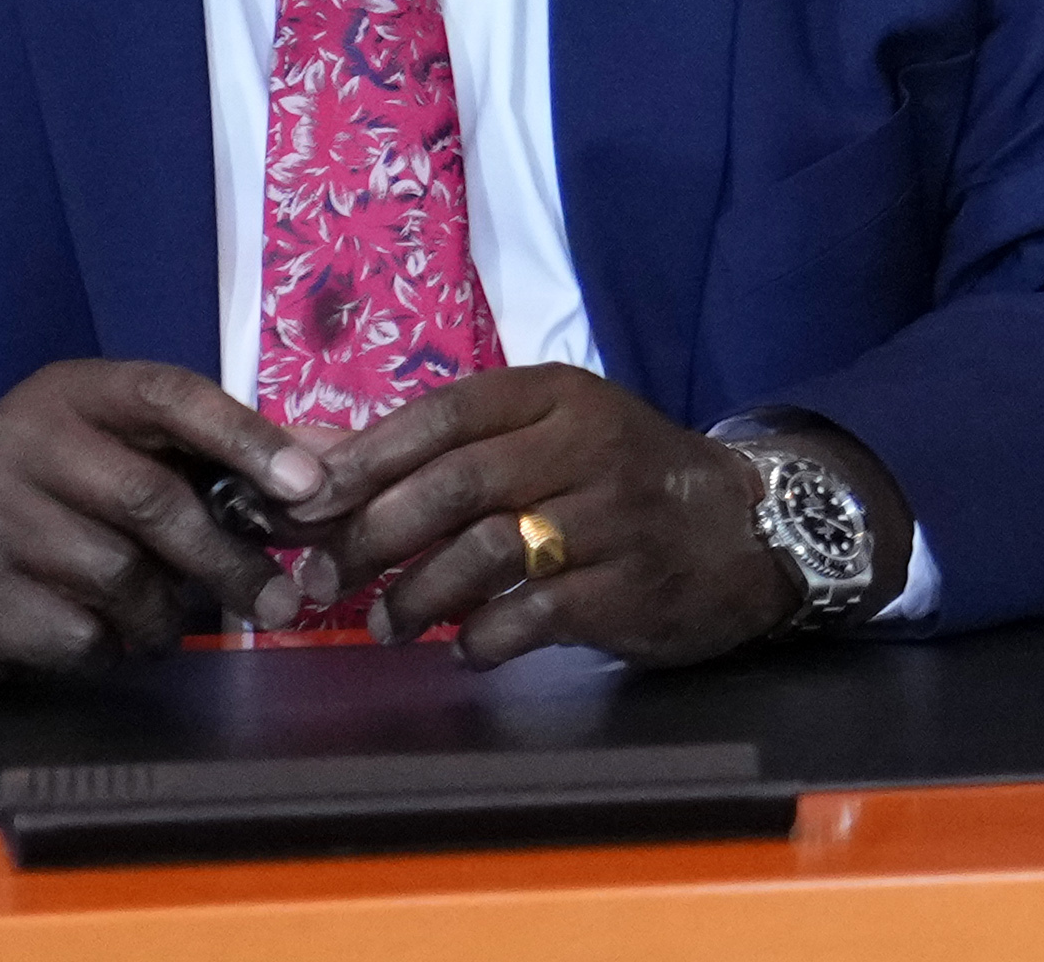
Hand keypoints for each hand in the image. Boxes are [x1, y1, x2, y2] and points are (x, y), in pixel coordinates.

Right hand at [0, 360, 321, 683]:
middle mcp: (19, 440)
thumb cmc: (66, 498)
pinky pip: (72, 636)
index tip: (311, 488)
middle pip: (152, 502)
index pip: (172, 397)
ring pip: (116, 576)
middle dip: (229, 559)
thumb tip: (340, 466)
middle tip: (281, 605)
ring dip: (164, 614)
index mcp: (74, 392)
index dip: (247, 439)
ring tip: (169, 620)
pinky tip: (106, 636)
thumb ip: (228, 457)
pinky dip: (110, 648)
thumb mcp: (133, 454)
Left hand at [308, 365, 905, 666]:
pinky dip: (483, 638)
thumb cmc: (617, 481)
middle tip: (326, 581)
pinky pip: (534, 615)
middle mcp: (586, 445)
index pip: (444, 415)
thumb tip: (315, 463)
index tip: (301, 504)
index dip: (364, 458)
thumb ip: (438, 451)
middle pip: (456, 484)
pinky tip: (466, 647)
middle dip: (374, 536)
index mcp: (556, 397)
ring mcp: (613, 516)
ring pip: (488, 552)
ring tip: (387, 626)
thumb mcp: (544, 440)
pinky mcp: (630, 586)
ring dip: (419, 597)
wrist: (743, 530)